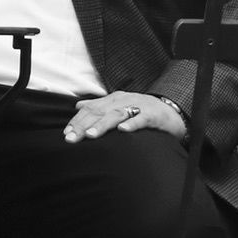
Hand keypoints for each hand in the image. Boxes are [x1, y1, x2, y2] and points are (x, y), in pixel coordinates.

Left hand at [63, 90, 185, 142]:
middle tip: (72, 138)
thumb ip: (99, 106)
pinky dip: (132, 124)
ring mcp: (139, 107)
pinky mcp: (153, 115)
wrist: (171, 111)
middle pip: (100, 112)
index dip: (78, 121)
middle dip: (84, 125)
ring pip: (117, 114)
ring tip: (91, 135)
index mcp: (114, 100)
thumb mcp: (118, 106)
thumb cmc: (142, 111)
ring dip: (103, 124)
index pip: (91, 109)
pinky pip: (142, 119)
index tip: (66, 133)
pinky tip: (123, 131)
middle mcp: (124, 101)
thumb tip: (78, 106)